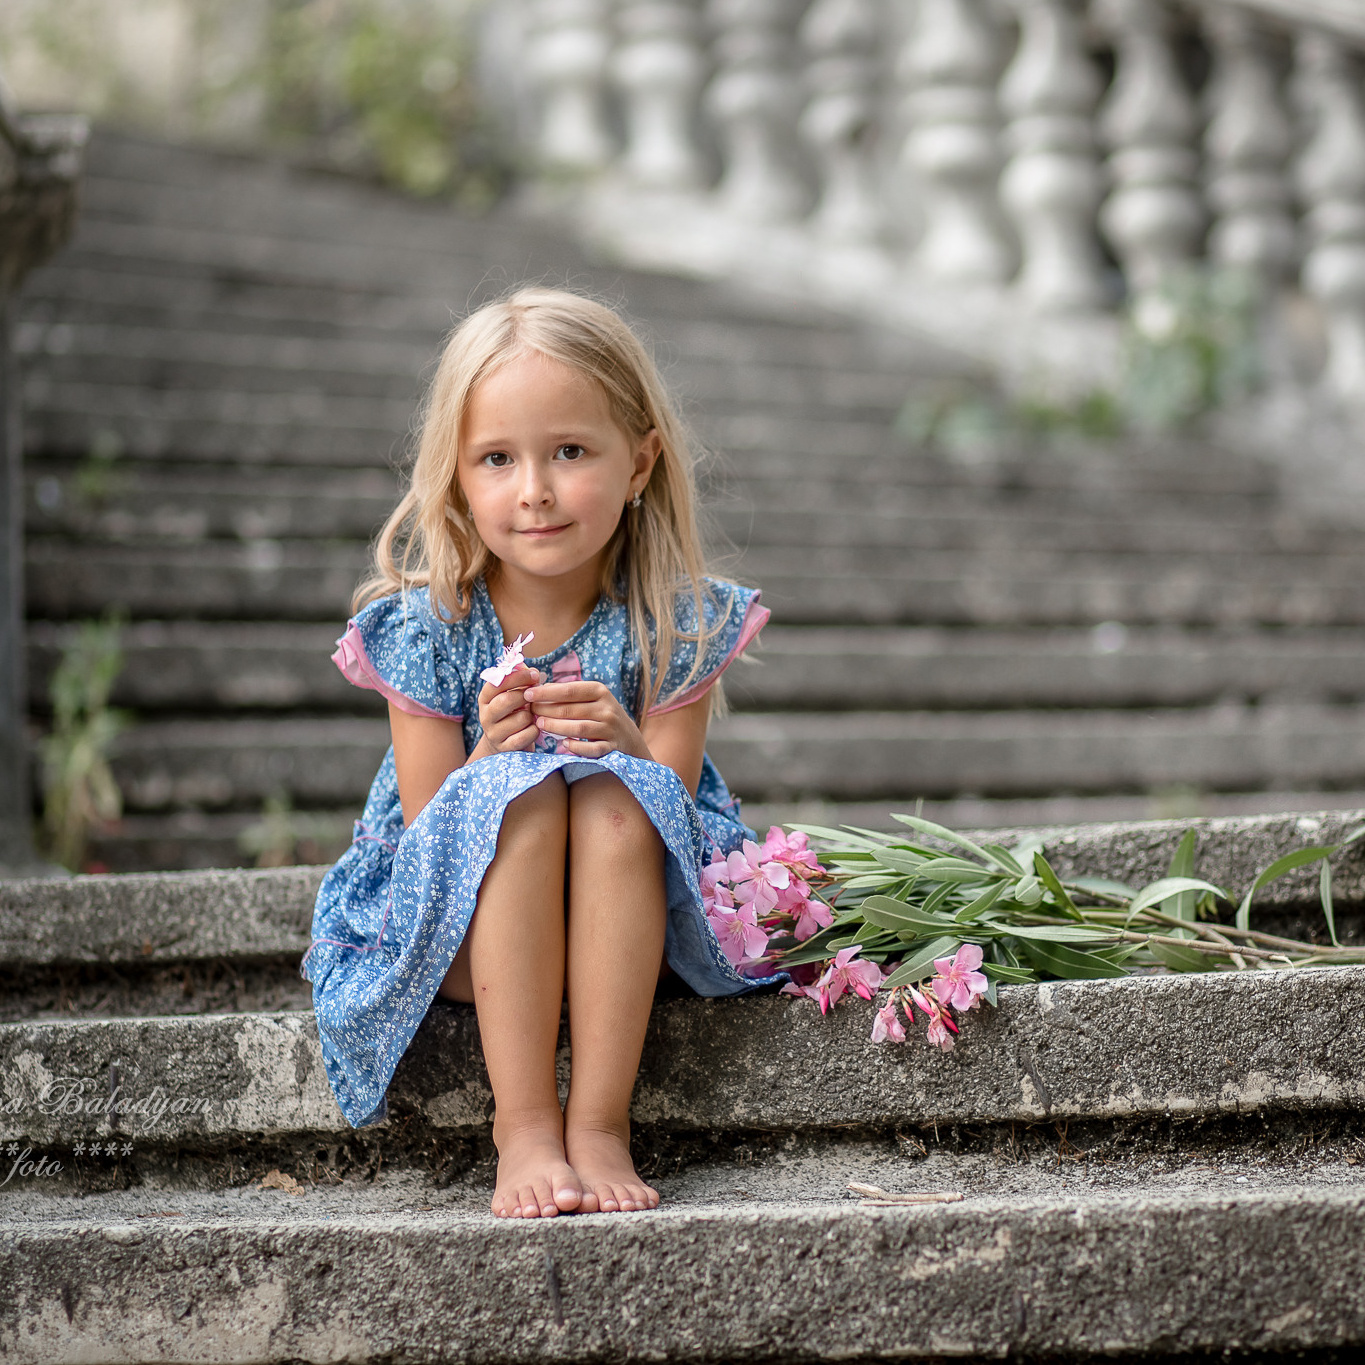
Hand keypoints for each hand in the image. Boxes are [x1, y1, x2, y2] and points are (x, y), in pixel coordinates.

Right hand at [475, 664, 542, 754]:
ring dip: (532, 715)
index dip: (518, 677)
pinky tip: (534, 728)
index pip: (497, 683)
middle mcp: (485, 715)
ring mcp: (493, 733)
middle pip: (506, 700)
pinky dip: (535, 730)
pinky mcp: (505, 748)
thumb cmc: (513, 713)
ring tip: (533, 716)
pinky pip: (525, 736)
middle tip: (537, 695)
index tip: (535, 675)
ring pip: (520, 718)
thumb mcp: (512, 695)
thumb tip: (528, 667)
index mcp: (485, 698)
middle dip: (526, 696)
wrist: (505, 744)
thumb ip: (519, 680)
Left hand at [524, 680, 649, 759]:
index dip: (546, 692)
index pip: (569, 690)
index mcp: (600, 691)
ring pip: (579, 728)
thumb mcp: (591, 698)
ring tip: (540, 724)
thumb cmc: (600, 713)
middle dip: (547, 710)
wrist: (628, 736)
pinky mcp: (611, 747)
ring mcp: (610, 728)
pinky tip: (564, 745)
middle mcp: (607, 708)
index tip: (527, 693)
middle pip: (571, 709)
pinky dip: (577, 747)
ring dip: (556, 727)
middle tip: (530, 711)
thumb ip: (569, 693)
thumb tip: (537, 687)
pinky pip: (592, 749)